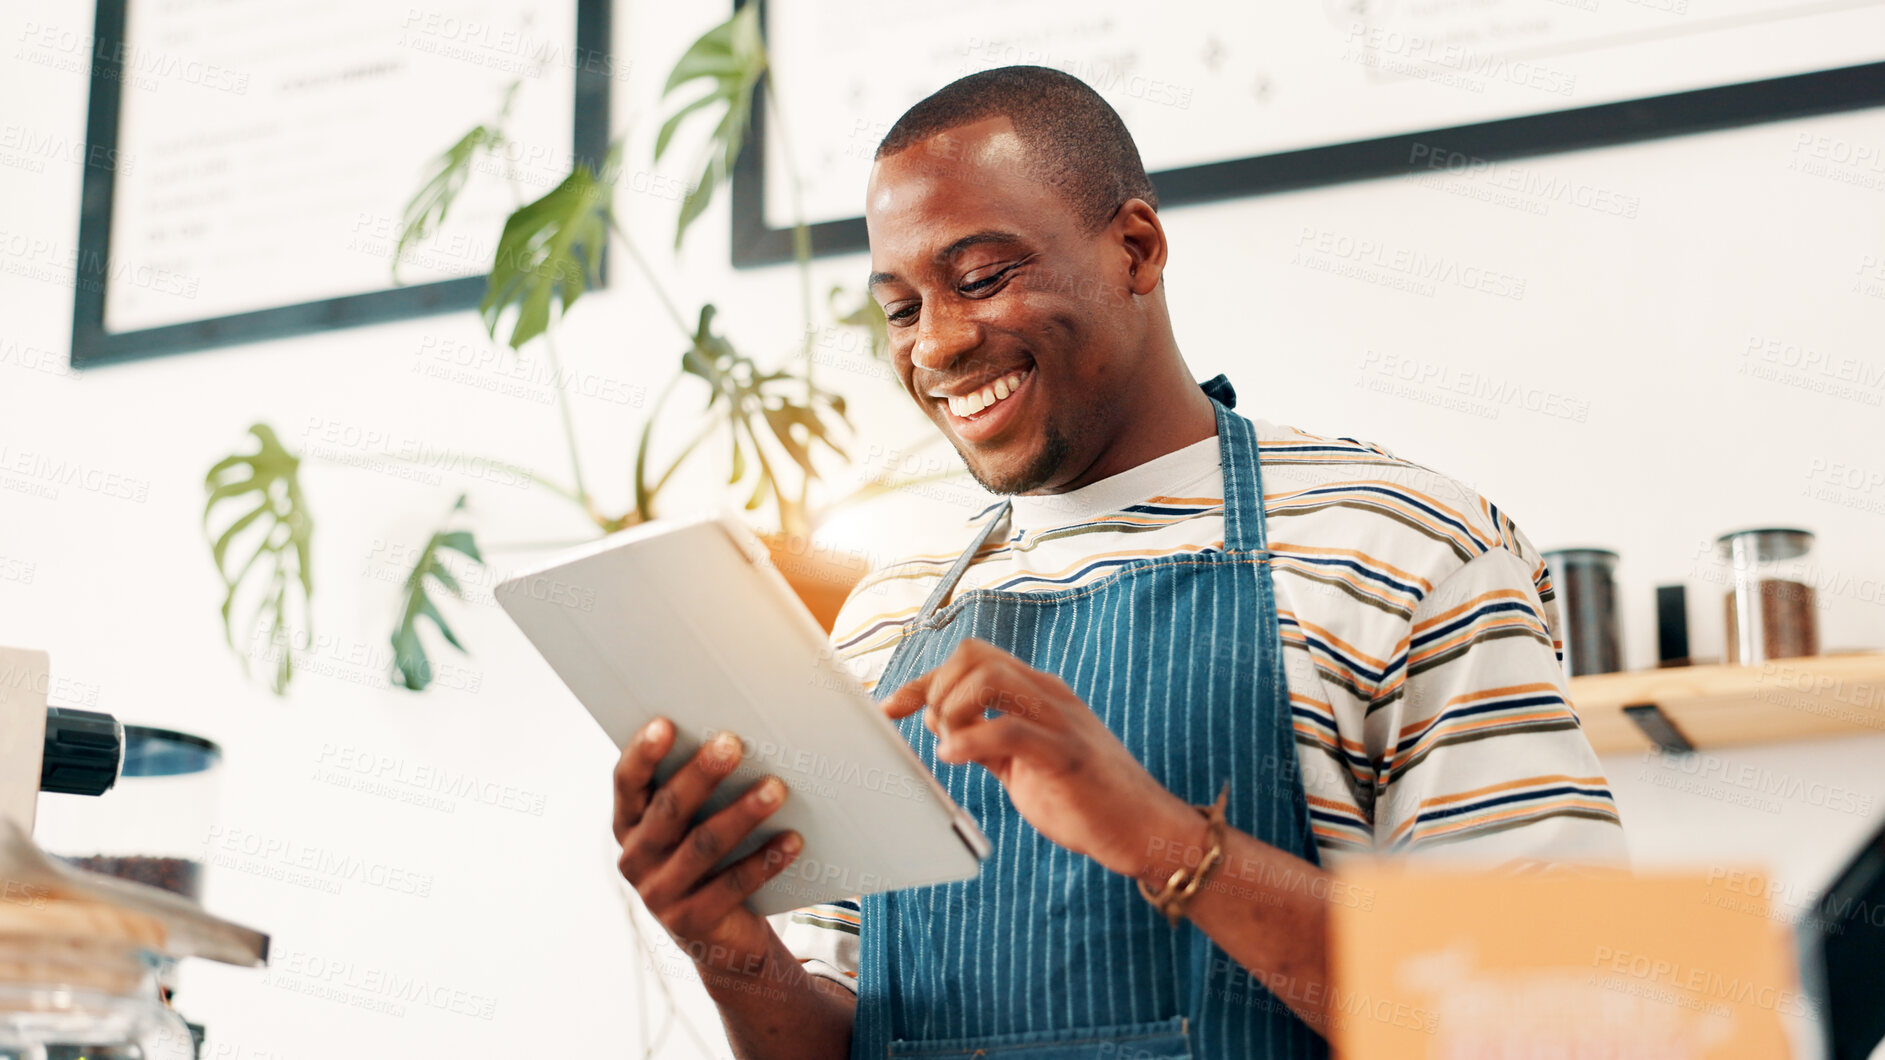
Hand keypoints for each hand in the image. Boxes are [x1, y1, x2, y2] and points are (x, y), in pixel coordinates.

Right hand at [612, 719, 802, 974]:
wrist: (719, 940)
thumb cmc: (707, 859)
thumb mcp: (690, 826)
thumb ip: (696, 790)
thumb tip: (735, 739)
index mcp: (628, 824)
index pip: (627, 783)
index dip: (642, 754)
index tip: (665, 723)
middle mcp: (635, 859)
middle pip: (669, 809)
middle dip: (702, 774)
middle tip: (733, 743)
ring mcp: (659, 894)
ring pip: (703, 846)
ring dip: (742, 814)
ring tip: (776, 788)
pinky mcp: (692, 922)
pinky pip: (732, 886)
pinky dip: (765, 860)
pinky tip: (793, 840)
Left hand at [880, 639, 1198, 878]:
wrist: (1149, 831)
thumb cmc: (1089, 801)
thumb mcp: (1026, 764)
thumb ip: (989, 741)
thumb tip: (943, 729)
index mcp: (1040, 692)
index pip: (973, 658)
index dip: (924, 678)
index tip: (892, 707)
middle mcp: (1049, 695)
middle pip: (974, 655)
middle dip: (936, 689)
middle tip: (935, 733)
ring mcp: (1060, 720)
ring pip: (988, 679)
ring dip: (952, 711)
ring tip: (952, 748)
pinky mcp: (1066, 754)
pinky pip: (1007, 729)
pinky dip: (969, 742)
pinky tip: (956, 761)